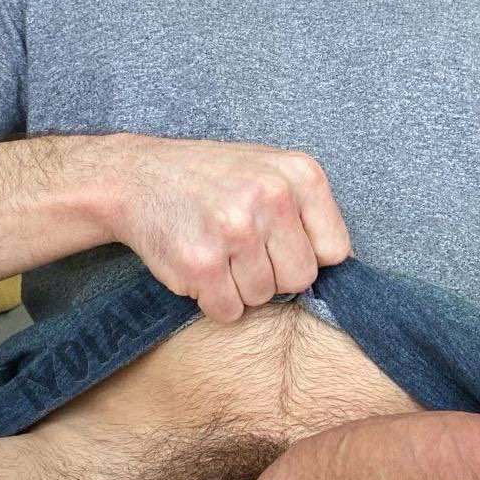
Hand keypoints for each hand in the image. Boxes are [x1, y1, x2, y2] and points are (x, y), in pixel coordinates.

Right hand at [100, 135, 351, 324]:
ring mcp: (236, 230)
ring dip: (239, 286)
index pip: (335, 250)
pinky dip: (213, 299)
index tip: (280, 243)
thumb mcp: (270, 168)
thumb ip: (307, 210)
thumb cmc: (212, 178)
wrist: (139, 176)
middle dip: (273, 273)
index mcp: (300, 173)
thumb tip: (340, 267)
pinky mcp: (202, 263)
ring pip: (263, 297)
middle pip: (301, 279)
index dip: (307, 255)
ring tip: (218, 250)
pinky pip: (228, 311)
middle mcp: (271, 197)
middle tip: (243, 248)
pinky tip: (199, 265)